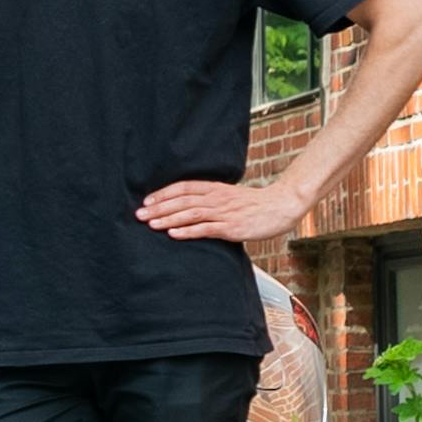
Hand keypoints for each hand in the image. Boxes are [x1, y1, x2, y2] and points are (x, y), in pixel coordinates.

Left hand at [136, 178, 312, 244]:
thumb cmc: (255, 204)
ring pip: (190, 214)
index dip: (164, 194)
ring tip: (150, 224)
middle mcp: (217, 198)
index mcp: (215, 188)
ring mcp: (224, 212)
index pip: (183, 187)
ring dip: (168, 219)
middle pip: (182, 200)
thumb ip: (211, 199)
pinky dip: (187, 231)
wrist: (281, 206)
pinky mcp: (231, 227)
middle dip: (159, 208)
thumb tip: (190, 206)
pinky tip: (173, 234)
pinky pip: (206, 229)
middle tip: (139, 215)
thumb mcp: (230, 196)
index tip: (147, 202)